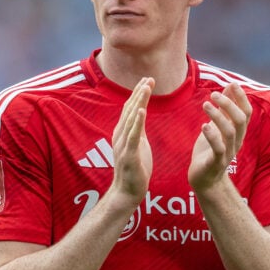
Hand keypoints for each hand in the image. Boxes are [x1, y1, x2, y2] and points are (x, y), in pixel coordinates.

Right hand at [110, 77, 153, 201]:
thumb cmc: (134, 169)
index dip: (138, 93)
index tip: (147, 80)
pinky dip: (137, 122)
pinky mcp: (129, 155)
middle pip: (130, 109)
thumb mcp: (138, 144)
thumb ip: (138, 129)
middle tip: (148, 78)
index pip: (130, 108)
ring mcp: (123, 144)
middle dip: (139, 93)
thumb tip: (141, 114)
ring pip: (131, 118)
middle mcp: (120, 135)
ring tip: (146, 87)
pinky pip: (133, 136)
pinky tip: (142, 110)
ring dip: (138, 101)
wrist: (127, 191)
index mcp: (123, 132)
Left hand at [188, 82, 250, 191]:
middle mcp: (236, 141)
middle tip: (213, 94)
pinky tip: (204, 126)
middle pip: (240, 120)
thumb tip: (229, 87)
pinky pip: (218, 149)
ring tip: (205, 105)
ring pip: (229, 132)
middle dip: (229, 104)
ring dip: (218, 116)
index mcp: (238, 132)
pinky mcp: (216, 163)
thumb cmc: (210, 151)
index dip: (241, 98)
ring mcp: (228, 153)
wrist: (205, 179)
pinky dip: (212, 136)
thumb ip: (224, 109)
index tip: (232, 84)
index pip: (247, 112)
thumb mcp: (217, 127)